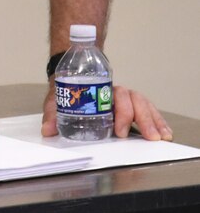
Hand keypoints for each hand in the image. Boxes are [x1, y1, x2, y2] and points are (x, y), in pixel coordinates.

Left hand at [42, 83, 172, 140]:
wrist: (72, 75)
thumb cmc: (68, 90)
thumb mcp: (58, 101)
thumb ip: (53, 114)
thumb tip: (48, 130)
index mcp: (99, 89)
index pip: (116, 96)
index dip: (121, 113)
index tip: (119, 131)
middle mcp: (115, 92)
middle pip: (134, 99)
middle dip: (142, 119)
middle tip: (148, 137)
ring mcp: (125, 99)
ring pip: (144, 104)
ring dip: (154, 120)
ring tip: (160, 137)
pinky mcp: (132, 107)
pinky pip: (149, 110)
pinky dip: (158, 120)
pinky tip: (165, 132)